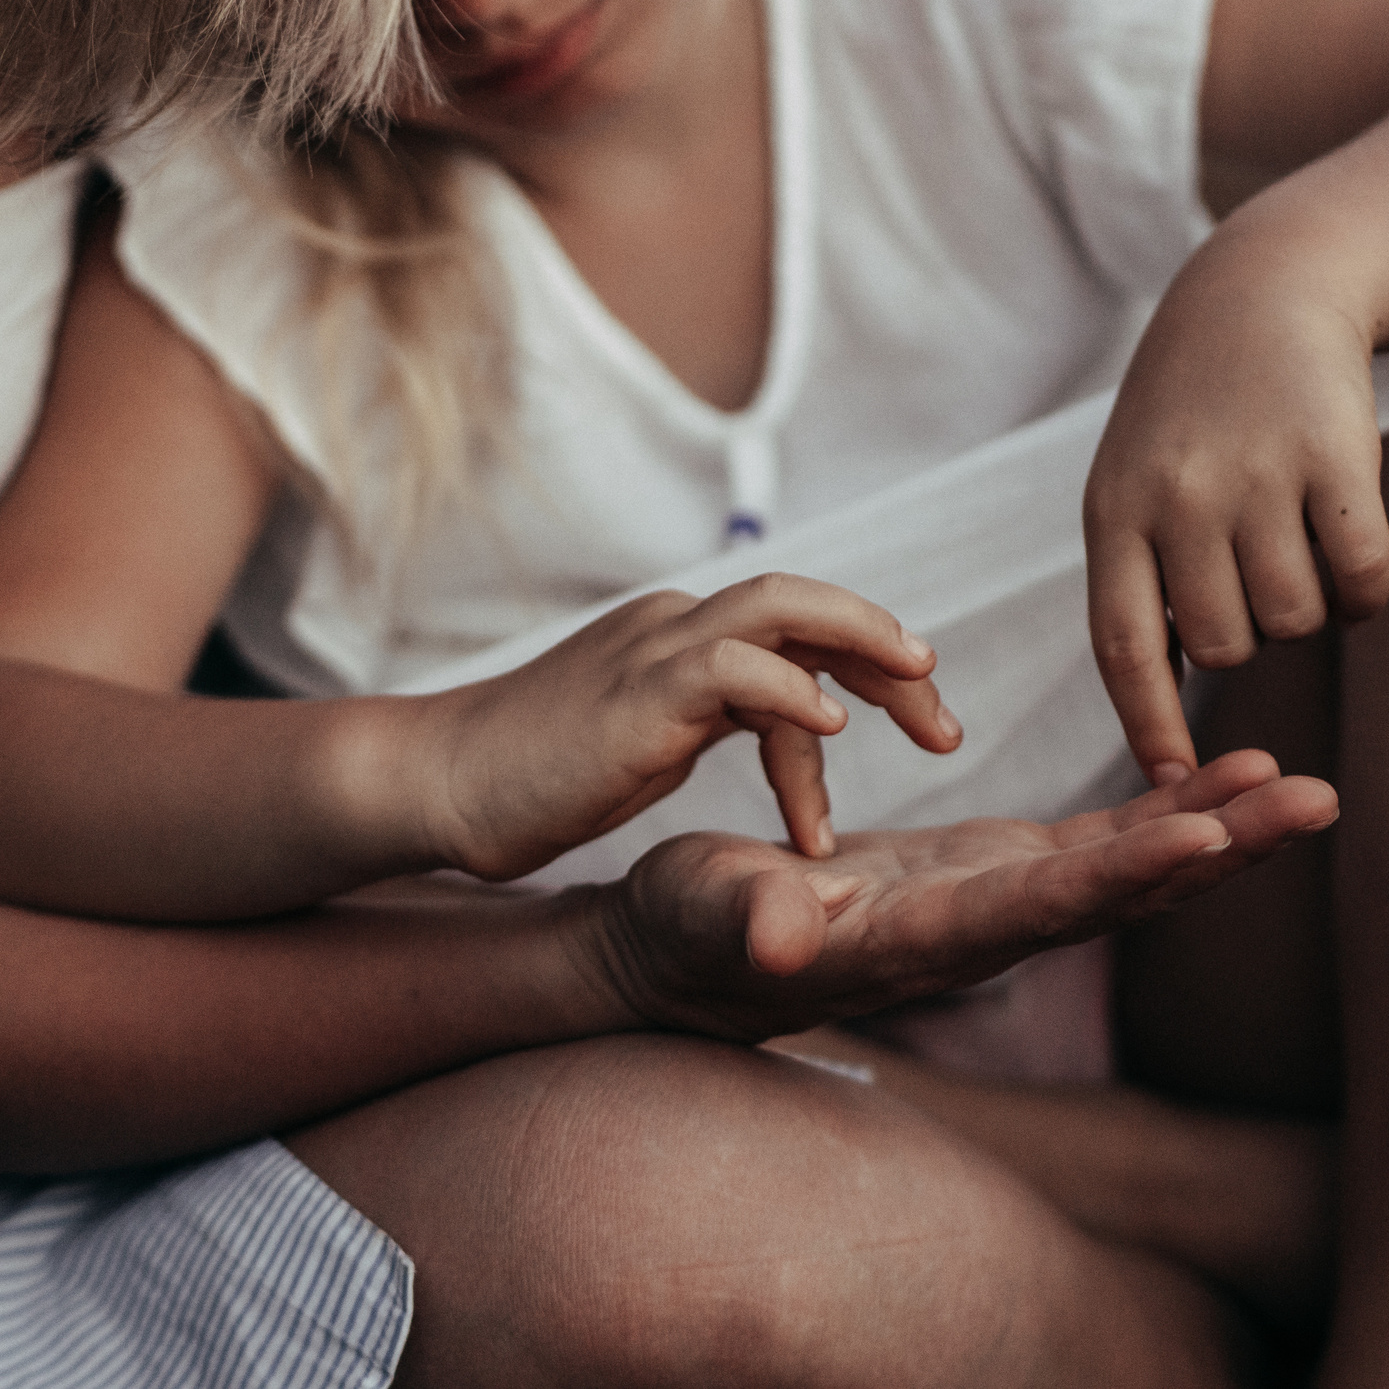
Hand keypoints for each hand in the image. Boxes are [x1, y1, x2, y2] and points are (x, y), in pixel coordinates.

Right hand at [422, 574, 960, 876]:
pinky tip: (830, 729)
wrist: (442, 783)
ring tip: (923, 694)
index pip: (799, 627)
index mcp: (682, 639)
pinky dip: (789, 689)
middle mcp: (674, 627)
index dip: (872, 662)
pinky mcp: (633, 695)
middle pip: (806, 605)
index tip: (927, 716)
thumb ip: (716, 719)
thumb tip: (788, 731)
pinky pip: (730, 666)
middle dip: (888, 648)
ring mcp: (652, 651)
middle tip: (946, 717)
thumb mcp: (652, 740)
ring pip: (780, 609)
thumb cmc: (540, 777)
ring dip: (864, 644)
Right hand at [582, 751, 1336, 1042]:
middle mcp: (977, 931)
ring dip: (1214, 828)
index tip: (1209, 835)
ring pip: (1123, 869)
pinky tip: (1217, 785)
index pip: (1040, 905)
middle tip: (1318, 801)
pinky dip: (1156, 813)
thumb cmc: (684, 930)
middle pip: (1118, 892)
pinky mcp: (984, 875)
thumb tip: (788, 936)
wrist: (681, 955)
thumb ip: (753, 921)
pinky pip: (1089, 848)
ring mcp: (989, 905)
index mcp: (921, 937)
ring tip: (1298, 782)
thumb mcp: (708, 914)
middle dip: (1220, 848)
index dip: (1125, 872)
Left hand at [1084, 250, 1388, 777]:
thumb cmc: (1189, 416)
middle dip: (1249, 636)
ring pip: (1297, 620)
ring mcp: (1260, 476)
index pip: (1122, 647)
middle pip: (1226, 646)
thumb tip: (1155, 714)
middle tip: (1256, 576)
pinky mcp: (1338, 458)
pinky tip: (1348, 543)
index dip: (1148, 723)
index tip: (1171, 782)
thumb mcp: (1132, 486)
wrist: (1261, 294)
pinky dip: (1365, 589)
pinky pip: (1363, 582)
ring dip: (1309, 606)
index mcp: (1113, 512)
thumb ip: (1139, 584)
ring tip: (1297, 543)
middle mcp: (1180, 498)